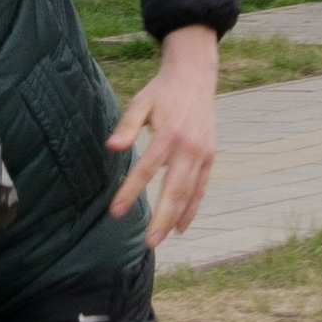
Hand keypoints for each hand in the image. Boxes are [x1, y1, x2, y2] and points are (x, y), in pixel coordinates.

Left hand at [107, 23, 218, 238]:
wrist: (195, 79)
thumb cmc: (162, 93)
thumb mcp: (141, 102)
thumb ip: (127, 126)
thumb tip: (112, 147)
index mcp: (169, 135)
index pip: (147, 169)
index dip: (130, 191)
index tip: (115, 211)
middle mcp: (189, 148)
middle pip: (175, 189)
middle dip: (162, 217)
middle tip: (149, 242)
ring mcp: (202, 154)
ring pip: (190, 192)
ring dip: (176, 218)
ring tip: (161, 239)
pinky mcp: (210, 157)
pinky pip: (201, 188)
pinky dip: (192, 208)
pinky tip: (181, 226)